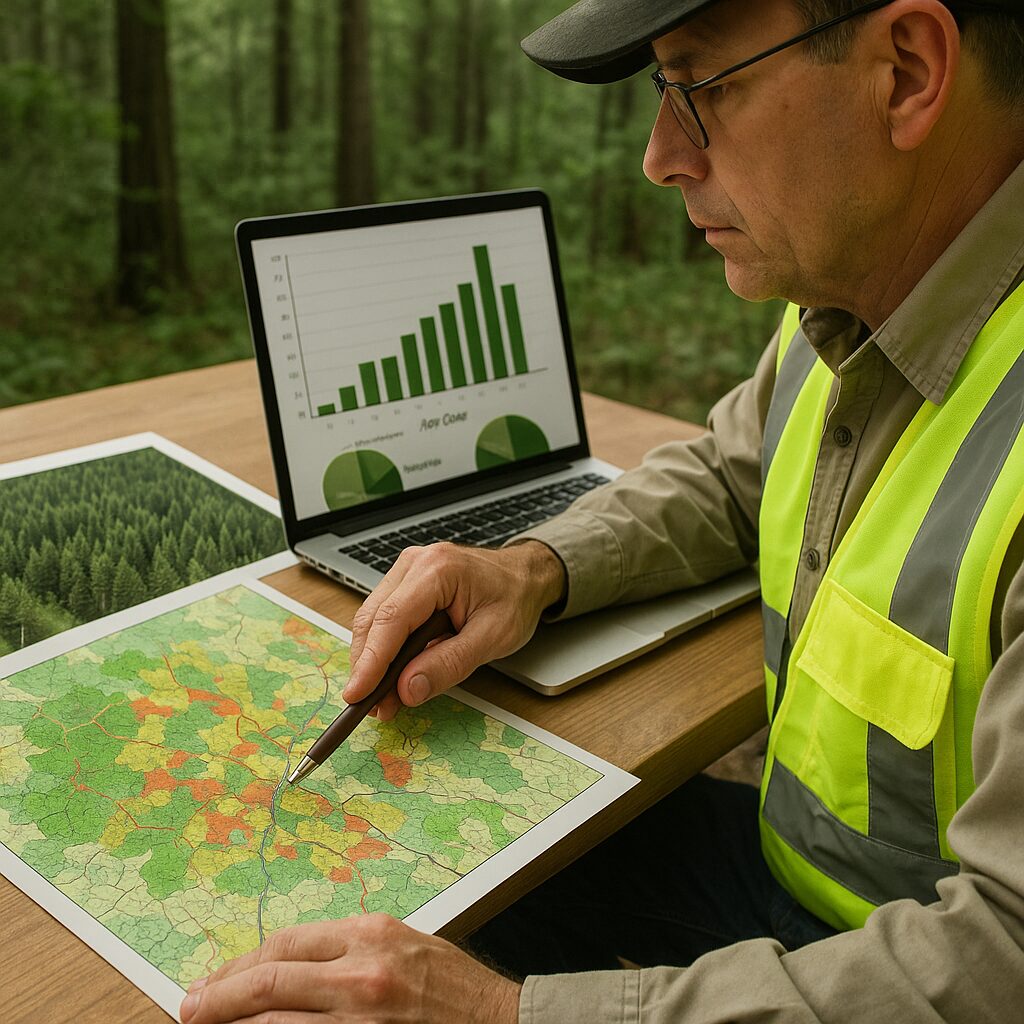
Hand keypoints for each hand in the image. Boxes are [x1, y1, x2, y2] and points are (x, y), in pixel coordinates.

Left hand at [178, 913, 520, 1023]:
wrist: (501, 1022)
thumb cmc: (454, 987)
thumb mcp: (402, 946)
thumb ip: (349, 950)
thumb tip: (290, 969)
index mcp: (370, 934)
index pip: (286, 944)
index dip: (242, 964)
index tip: (215, 979)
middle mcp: (361, 973)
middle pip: (271, 979)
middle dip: (221, 996)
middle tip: (191, 1008)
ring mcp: (359, 1018)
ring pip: (276, 1020)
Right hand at [344, 540, 565, 720]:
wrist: (525, 576)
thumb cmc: (514, 599)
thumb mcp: (492, 638)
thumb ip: (448, 665)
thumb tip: (406, 689)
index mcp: (438, 569)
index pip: (392, 619)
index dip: (370, 661)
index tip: (357, 694)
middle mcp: (415, 562)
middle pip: (373, 619)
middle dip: (367, 666)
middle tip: (371, 705)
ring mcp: (407, 569)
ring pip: (372, 618)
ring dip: (371, 659)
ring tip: (381, 697)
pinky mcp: (405, 581)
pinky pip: (383, 616)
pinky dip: (382, 647)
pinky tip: (389, 673)